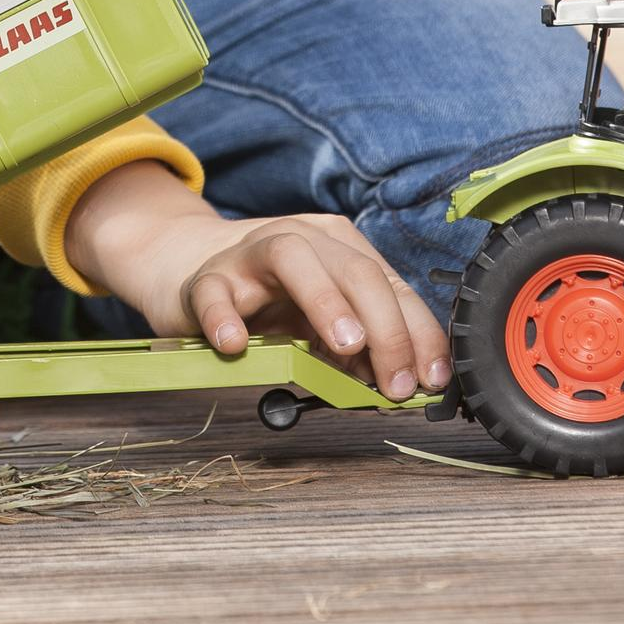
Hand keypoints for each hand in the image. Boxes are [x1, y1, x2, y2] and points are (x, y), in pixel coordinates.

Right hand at [60, 162, 451, 400]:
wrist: (193, 273)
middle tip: (395, 382)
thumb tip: (404, 383)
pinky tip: (235, 345)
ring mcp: (251, 255)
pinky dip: (224, 317)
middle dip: (385, 328)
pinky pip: (214, 293)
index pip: (392, 285)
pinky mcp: (206, 279)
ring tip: (345, 346)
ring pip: (292, 258)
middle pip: (355, 270)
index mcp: (340, 248)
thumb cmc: (271, 301)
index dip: (417, 333)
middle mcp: (302, 240)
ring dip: (325, 301)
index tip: (429, 380)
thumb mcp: (325, 322)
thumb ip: (362, 347)